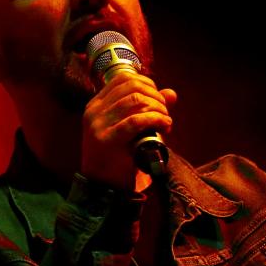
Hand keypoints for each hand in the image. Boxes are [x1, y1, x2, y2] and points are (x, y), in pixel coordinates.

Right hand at [80, 70, 177, 189]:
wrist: (103, 186)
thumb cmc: (119, 157)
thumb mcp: (130, 129)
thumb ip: (148, 109)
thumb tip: (171, 93)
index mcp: (96, 104)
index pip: (123, 79)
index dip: (147, 84)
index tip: (159, 99)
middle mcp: (94, 111)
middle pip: (132, 87)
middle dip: (156, 96)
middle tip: (165, 112)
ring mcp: (98, 124)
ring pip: (136, 101)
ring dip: (159, 108)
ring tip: (166, 122)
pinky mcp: (107, 140)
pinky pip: (137, 121)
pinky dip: (156, 119)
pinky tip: (165, 126)